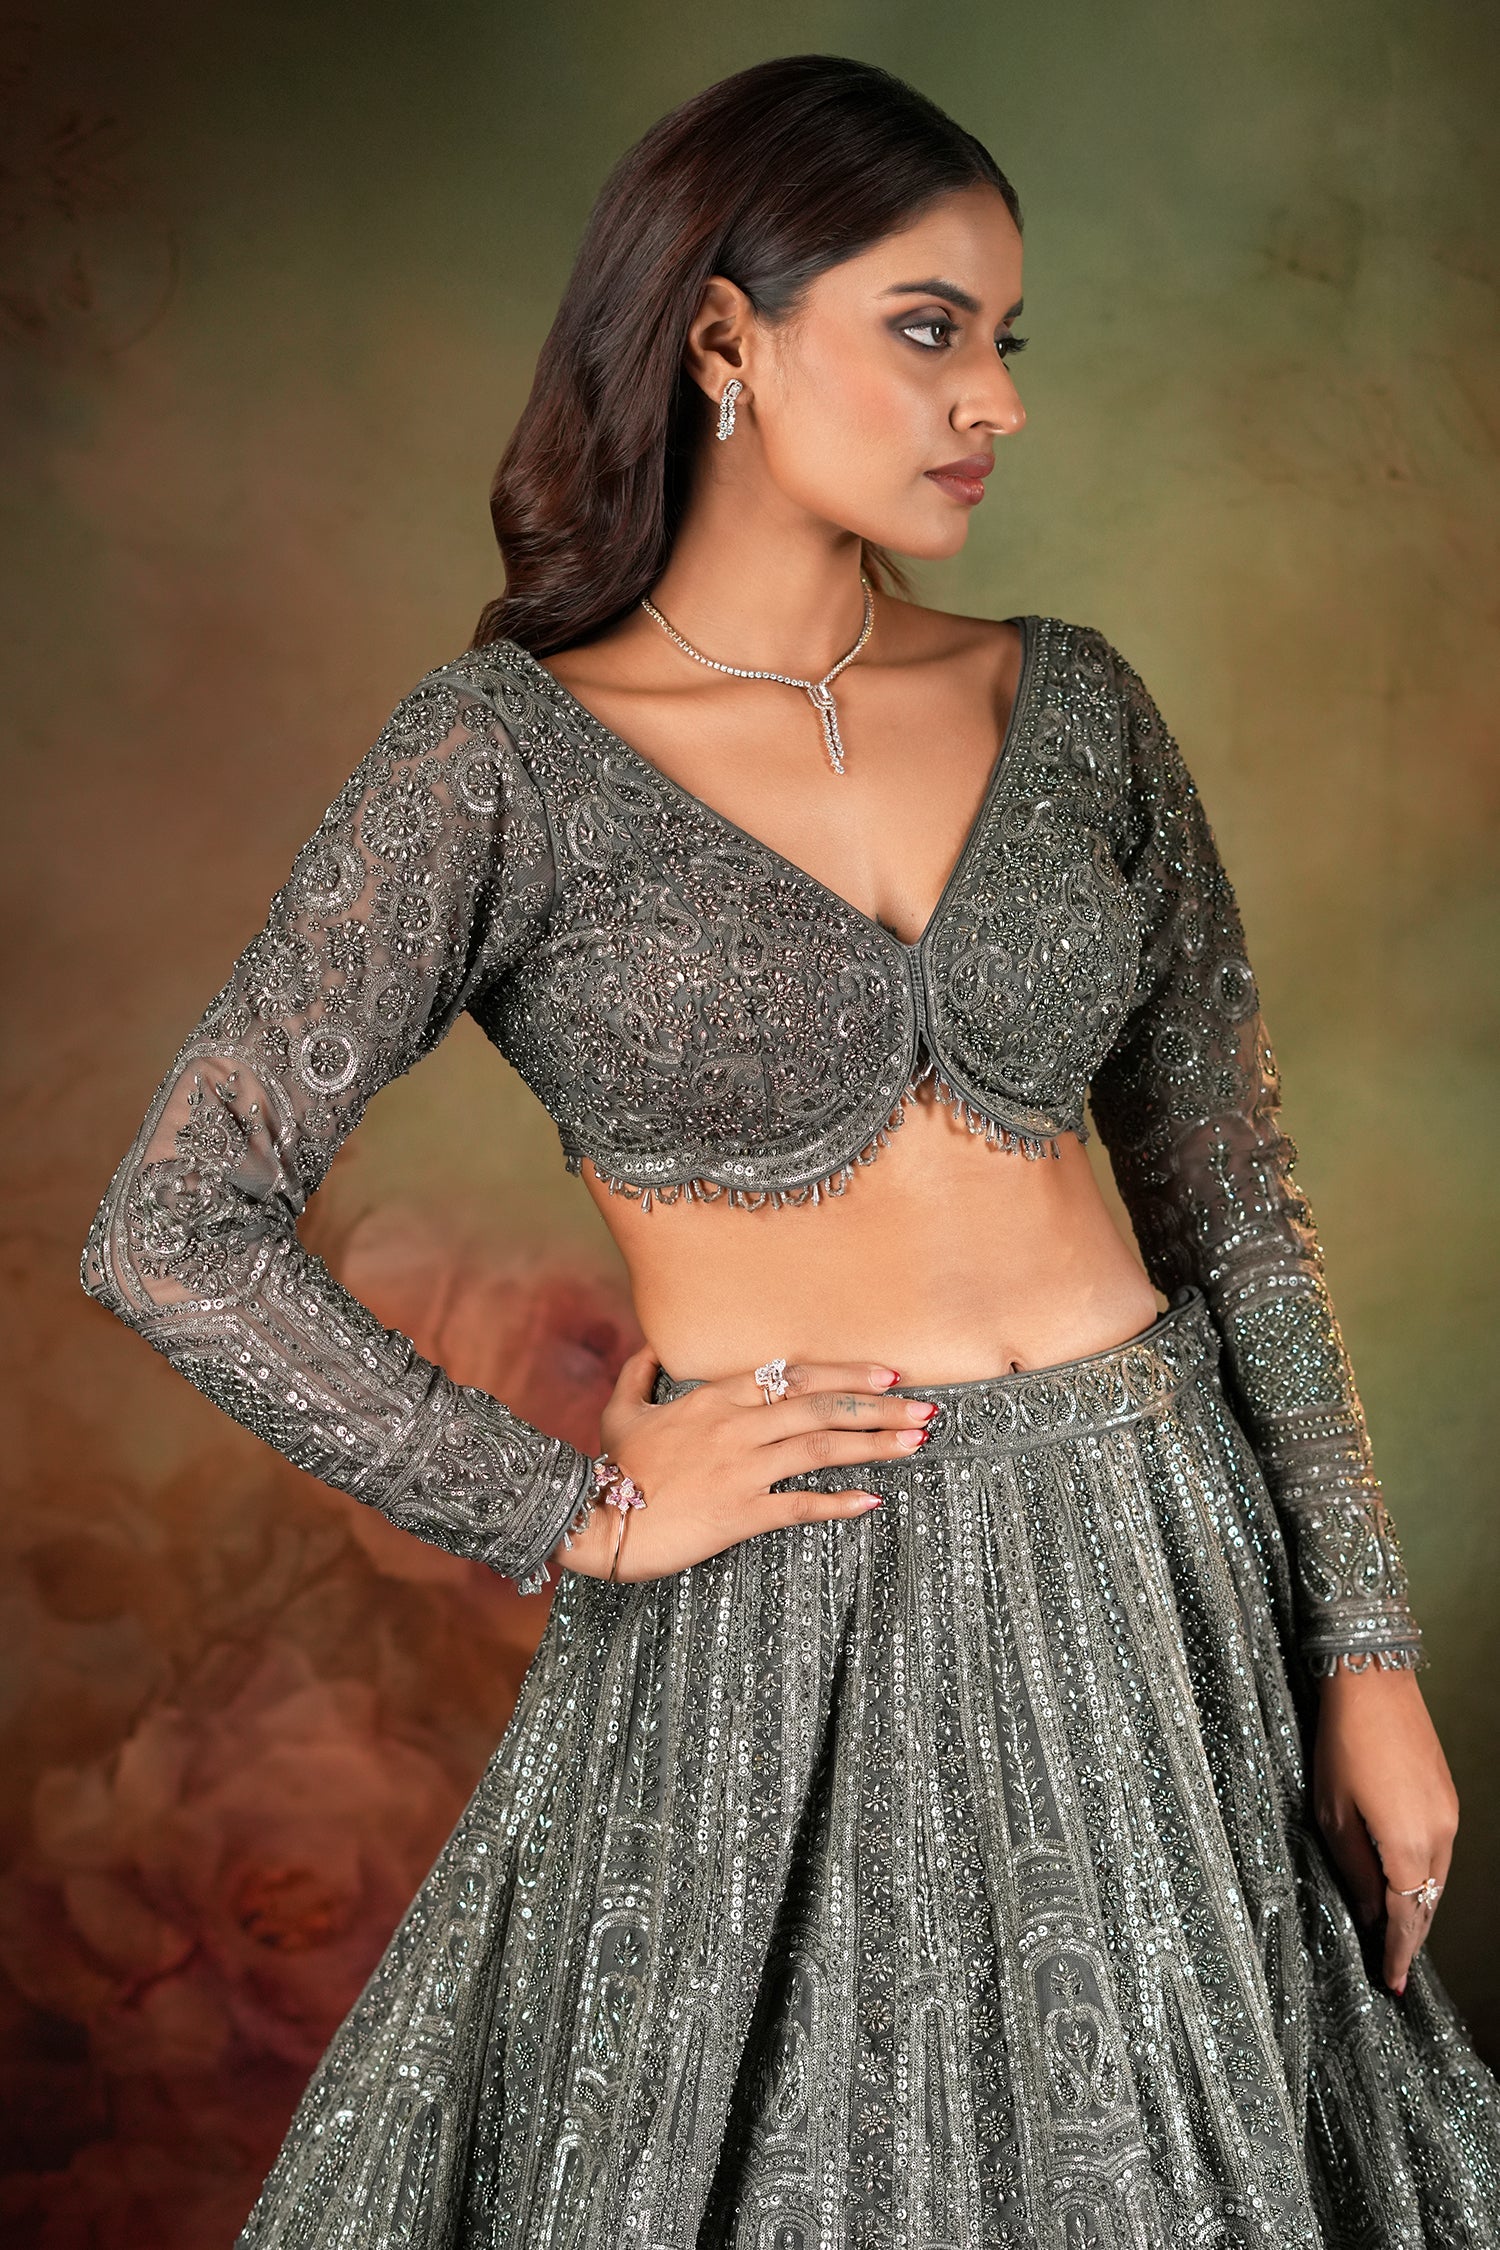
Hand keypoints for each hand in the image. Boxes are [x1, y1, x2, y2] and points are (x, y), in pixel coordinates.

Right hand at [556, 1348, 936, 1583]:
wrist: (593, 1520)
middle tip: (924, 1407)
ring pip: (819, 1447)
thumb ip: (641, 1372)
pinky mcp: (739, 1512)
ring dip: (874, 1444)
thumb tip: (650, 1346)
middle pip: (819, 1405)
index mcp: (714, 1399)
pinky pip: (799, 1505)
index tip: (885, 1375)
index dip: (843, 1373)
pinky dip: (838, 1502)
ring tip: (916, 1442)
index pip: (791, 1374)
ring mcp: (740, 1469)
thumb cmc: (610, 1466)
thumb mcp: (621, 1409)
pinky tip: (872, 1501)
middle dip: (877, 1405)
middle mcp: (735, 1427)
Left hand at [1312, 1664, 1458, 1994]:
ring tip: (1395, 1931)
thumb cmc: (1343, 1743)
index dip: (1398, 1954)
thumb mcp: (1332, 1812)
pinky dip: (1423, 1874)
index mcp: (1409, 1845)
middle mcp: (1440, 1834)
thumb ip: (1354, 1867)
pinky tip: (1405, 1880)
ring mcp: (1449, 1813)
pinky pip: (1440, 1851)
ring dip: (1418, 1905)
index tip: (1391, 1982)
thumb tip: (1371, 1909)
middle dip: (1411, 1937)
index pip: (1408, 1918)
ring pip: (1437, 1878)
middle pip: (1428, 1903)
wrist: (1374, 1683)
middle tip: (1392, 1967)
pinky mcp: (1447, 1795)